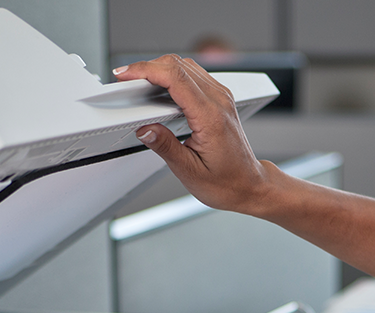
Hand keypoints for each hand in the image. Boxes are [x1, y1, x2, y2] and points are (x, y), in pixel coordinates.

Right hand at [113, 55, 275, 214]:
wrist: (249, 184)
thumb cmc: (226, 182)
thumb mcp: (190, 171)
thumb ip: (165, 147)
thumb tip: (144, 129)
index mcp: (211, 117)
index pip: (176, 78)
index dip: (146, 70)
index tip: (126, 74)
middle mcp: (219, 101)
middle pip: (179, 65)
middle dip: (147, 67)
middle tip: (125, 80)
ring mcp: (221, 97)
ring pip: (186, 66)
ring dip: (159, 69)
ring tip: (137, 85)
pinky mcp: (219, 98)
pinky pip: (193, 75)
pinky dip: (172, 76)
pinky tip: (158, 89)